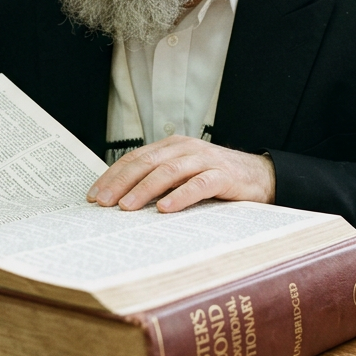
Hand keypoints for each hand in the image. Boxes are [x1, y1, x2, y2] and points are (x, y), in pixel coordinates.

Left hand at [87, 136, 275, 212]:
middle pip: (146, 163)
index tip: (94, 195)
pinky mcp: (223, 176)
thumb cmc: (216, 179)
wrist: (261, 176)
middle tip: (103, 203)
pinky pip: (198, 185)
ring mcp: (205, 160)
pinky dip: (180, 196)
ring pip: (168, 172)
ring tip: (126, 207)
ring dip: (144, 190)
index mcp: (172, 146)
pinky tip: (165, 209)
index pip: (135, 158)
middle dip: (120, 183)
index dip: (112, 175)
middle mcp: (185, 148)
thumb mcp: (184, 175)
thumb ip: (159, 180)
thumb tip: (122, 201)